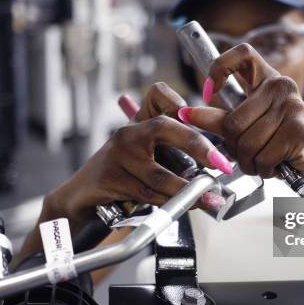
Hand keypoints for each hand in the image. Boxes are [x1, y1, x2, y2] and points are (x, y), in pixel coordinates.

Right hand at [44, 83, 230, 230]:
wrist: (82, 196)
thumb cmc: (122, 176)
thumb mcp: (148, 158)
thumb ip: (175, 154)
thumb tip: (215, 165)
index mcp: (140, 123)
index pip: (160, 96)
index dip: (183, 104)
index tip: (204, 117)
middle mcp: (128, 133)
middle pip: (166, 128)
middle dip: (199, 147)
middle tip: (222, 165)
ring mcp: (117, 155)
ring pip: (160, 175)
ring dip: (188, 191)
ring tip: (208, 198)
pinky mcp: (110, 178)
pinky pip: (147, 195)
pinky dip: (168, 204)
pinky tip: (182, 208)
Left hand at [179, 43, 303, 193]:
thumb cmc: (280, 145)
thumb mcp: (247, 127)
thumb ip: (218, 120)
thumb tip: (185, 113)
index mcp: (267, 79)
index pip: (242, 53)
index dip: (219, 68)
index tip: (209, 93)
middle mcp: (282, 86)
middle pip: (232, 122)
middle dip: (235, 148)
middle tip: (249, 152)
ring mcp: (292, 107)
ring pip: (245, 143)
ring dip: (249, 162)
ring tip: (265, 160)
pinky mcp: (298, 130)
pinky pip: (262, 157)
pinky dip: (264, 169)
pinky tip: (277, 166)